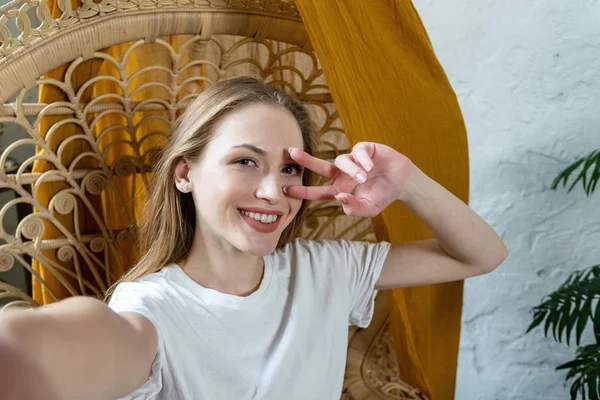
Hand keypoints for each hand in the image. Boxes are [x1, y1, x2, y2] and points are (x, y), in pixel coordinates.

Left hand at [286, 142, 412, 217]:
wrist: (402, 183)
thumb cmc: (382, 196)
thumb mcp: (369, 209)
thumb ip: (354, 208)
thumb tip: (339, 197)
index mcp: (340, 189)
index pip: (318, 192)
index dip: (304, 191)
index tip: (287, 190)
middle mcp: (342, 174)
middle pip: (320, 167)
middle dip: (306, 160)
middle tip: (292, 153)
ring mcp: (353, 160)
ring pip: (342, 161)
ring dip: (351, 169)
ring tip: (364, 177)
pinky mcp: (365, 149)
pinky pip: (358, 151)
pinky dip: (363, 159)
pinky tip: (371, 167)